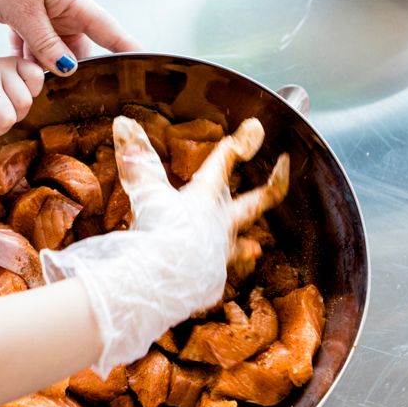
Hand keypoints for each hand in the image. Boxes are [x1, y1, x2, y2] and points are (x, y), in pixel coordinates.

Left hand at [0, 0, 138, 76]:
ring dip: (42, 67)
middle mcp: (63, 11)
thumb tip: (68, 69)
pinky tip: (14, 68)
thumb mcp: (22, 9)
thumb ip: (44, 42)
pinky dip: (24, 58)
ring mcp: (45, 16)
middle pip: (79, 51)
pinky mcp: (25, 19)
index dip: (128, 49)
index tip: (145, 66)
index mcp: (73, 2)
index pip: (109, 31)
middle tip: (59, 92)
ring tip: (28, 81)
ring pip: (53, 53)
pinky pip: (31, 47)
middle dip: (71, 71)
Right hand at [41, 117, 289, 372]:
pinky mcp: (211, 284)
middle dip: (272, 185)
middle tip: (284, 169)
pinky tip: (214, 281)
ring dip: (247, 245)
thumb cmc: (159, 232)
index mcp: (207, 198)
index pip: (224, 162)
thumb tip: (123, 122)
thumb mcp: (147, 192)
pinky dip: (215, 277)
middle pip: (254, 202)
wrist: (163, 283)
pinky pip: (218, 277)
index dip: (241, 143)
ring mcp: (220, 256)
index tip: (255, 128)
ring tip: (256, 248)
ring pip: (241, 246)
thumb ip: (138, 160)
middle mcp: (221, 225)